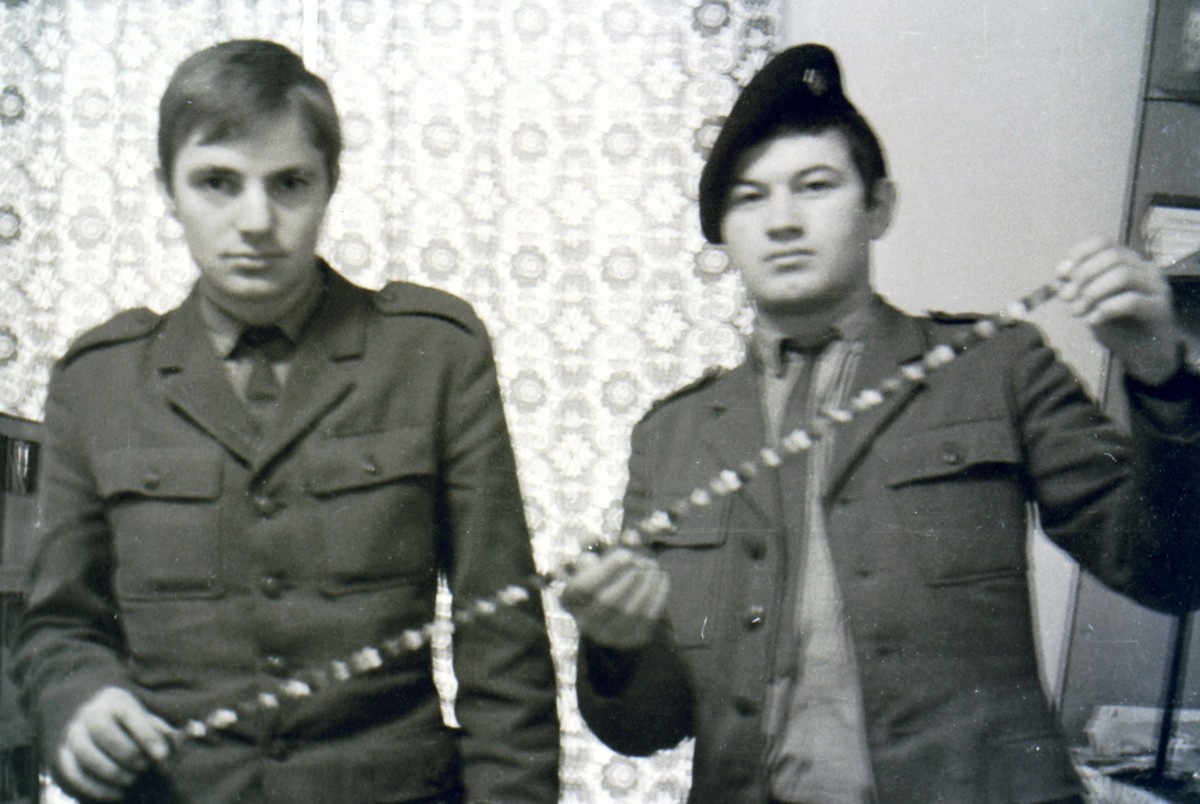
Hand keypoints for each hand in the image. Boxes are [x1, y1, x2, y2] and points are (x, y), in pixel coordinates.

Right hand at [56, 686, 177, 800]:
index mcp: (117, 701)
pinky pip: (76, 777)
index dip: (150, 739)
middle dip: (134, 759)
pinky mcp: (61, 755)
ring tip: (132, 778)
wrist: (87, 712)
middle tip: (145, 767)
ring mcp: (73, 735)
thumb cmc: (130, 720)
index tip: (162, 757)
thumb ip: (169, 729)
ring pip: (93, 761)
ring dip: (117, 776)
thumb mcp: (148, 716)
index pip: (134, 718)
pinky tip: (117, 792)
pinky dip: (98, 789)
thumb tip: (197, 732)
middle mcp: (91, 715)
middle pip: (113, 741)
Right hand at [560, 547, 669, 650]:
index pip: (584, 588)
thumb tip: (631, 537)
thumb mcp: (600, 553)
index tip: (627, 554)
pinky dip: (657, 596)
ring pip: (630, 612)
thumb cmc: (605, 571)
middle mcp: (584, 621)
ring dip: (645, 585)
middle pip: (608, 602)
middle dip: (630, 578)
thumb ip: (611, 542)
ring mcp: (607, 634)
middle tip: (644, 560)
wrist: (616, 605)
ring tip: (653, 566)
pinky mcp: (629, 640)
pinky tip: (661, 578)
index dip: (607, 571)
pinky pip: (647, 619)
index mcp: (570, 598)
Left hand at [1057, 237, 1183, 384]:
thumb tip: (1057, 278)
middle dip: (1083, 275)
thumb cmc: (1115, 325)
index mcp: (1127, 262)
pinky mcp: (1160, 309)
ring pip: (1123, 275)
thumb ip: (1075, 290)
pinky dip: (1105, 309)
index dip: (1079, 254)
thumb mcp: (1089, 304)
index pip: (1103, 243)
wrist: (1143, 353)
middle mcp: (1145, 269)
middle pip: (1113, 255)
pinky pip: (1132, 301)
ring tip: (1077, 311)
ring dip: (1092, 292)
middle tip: (1065, 297)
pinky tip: (1092, 321)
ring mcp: (1156, 287)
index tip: (1060, 274)